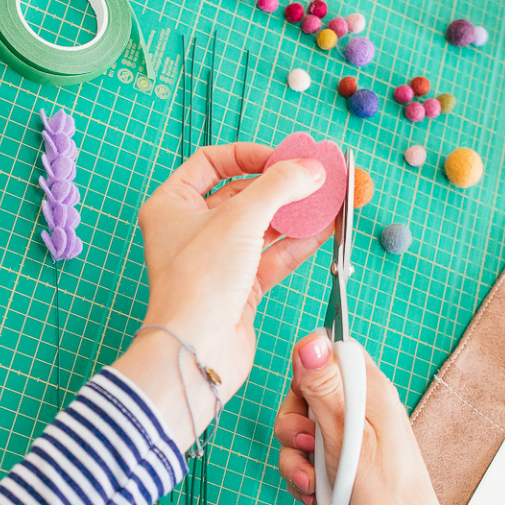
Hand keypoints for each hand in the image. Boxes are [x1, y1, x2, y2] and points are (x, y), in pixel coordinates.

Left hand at [115, 144, 332, 450]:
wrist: (197, 349)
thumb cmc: (198, 282)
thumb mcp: (241, 217)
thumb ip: (280, 186)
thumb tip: (312, 168)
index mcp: (172, 205)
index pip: (212, 162)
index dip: (250, 155)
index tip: (285, 157)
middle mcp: (190, 231)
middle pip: (243, 194)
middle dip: (284, 185)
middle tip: (321, 176)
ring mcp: (216, 261)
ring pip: (263, 227)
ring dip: (298, 214)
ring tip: (332, 200)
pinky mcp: (238, 288)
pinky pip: (273, 257)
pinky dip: (299, 243)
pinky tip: (327, 230)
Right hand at [274, 334, 469, 504]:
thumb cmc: (388, 501)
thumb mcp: (348, 441)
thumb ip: (326, 390)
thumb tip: (311, 341)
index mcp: (372, 393)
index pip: (328, 353)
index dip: (305, 375)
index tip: (304, 406)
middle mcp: (363, 410)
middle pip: (305, 393)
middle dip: (292, 425)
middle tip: (306, 448)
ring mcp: (353, 439)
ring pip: (300, 430)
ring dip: (295, 459)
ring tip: (312, 485)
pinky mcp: (344, 464)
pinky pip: (306, 458)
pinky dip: (303, 476)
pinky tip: (315, 496)